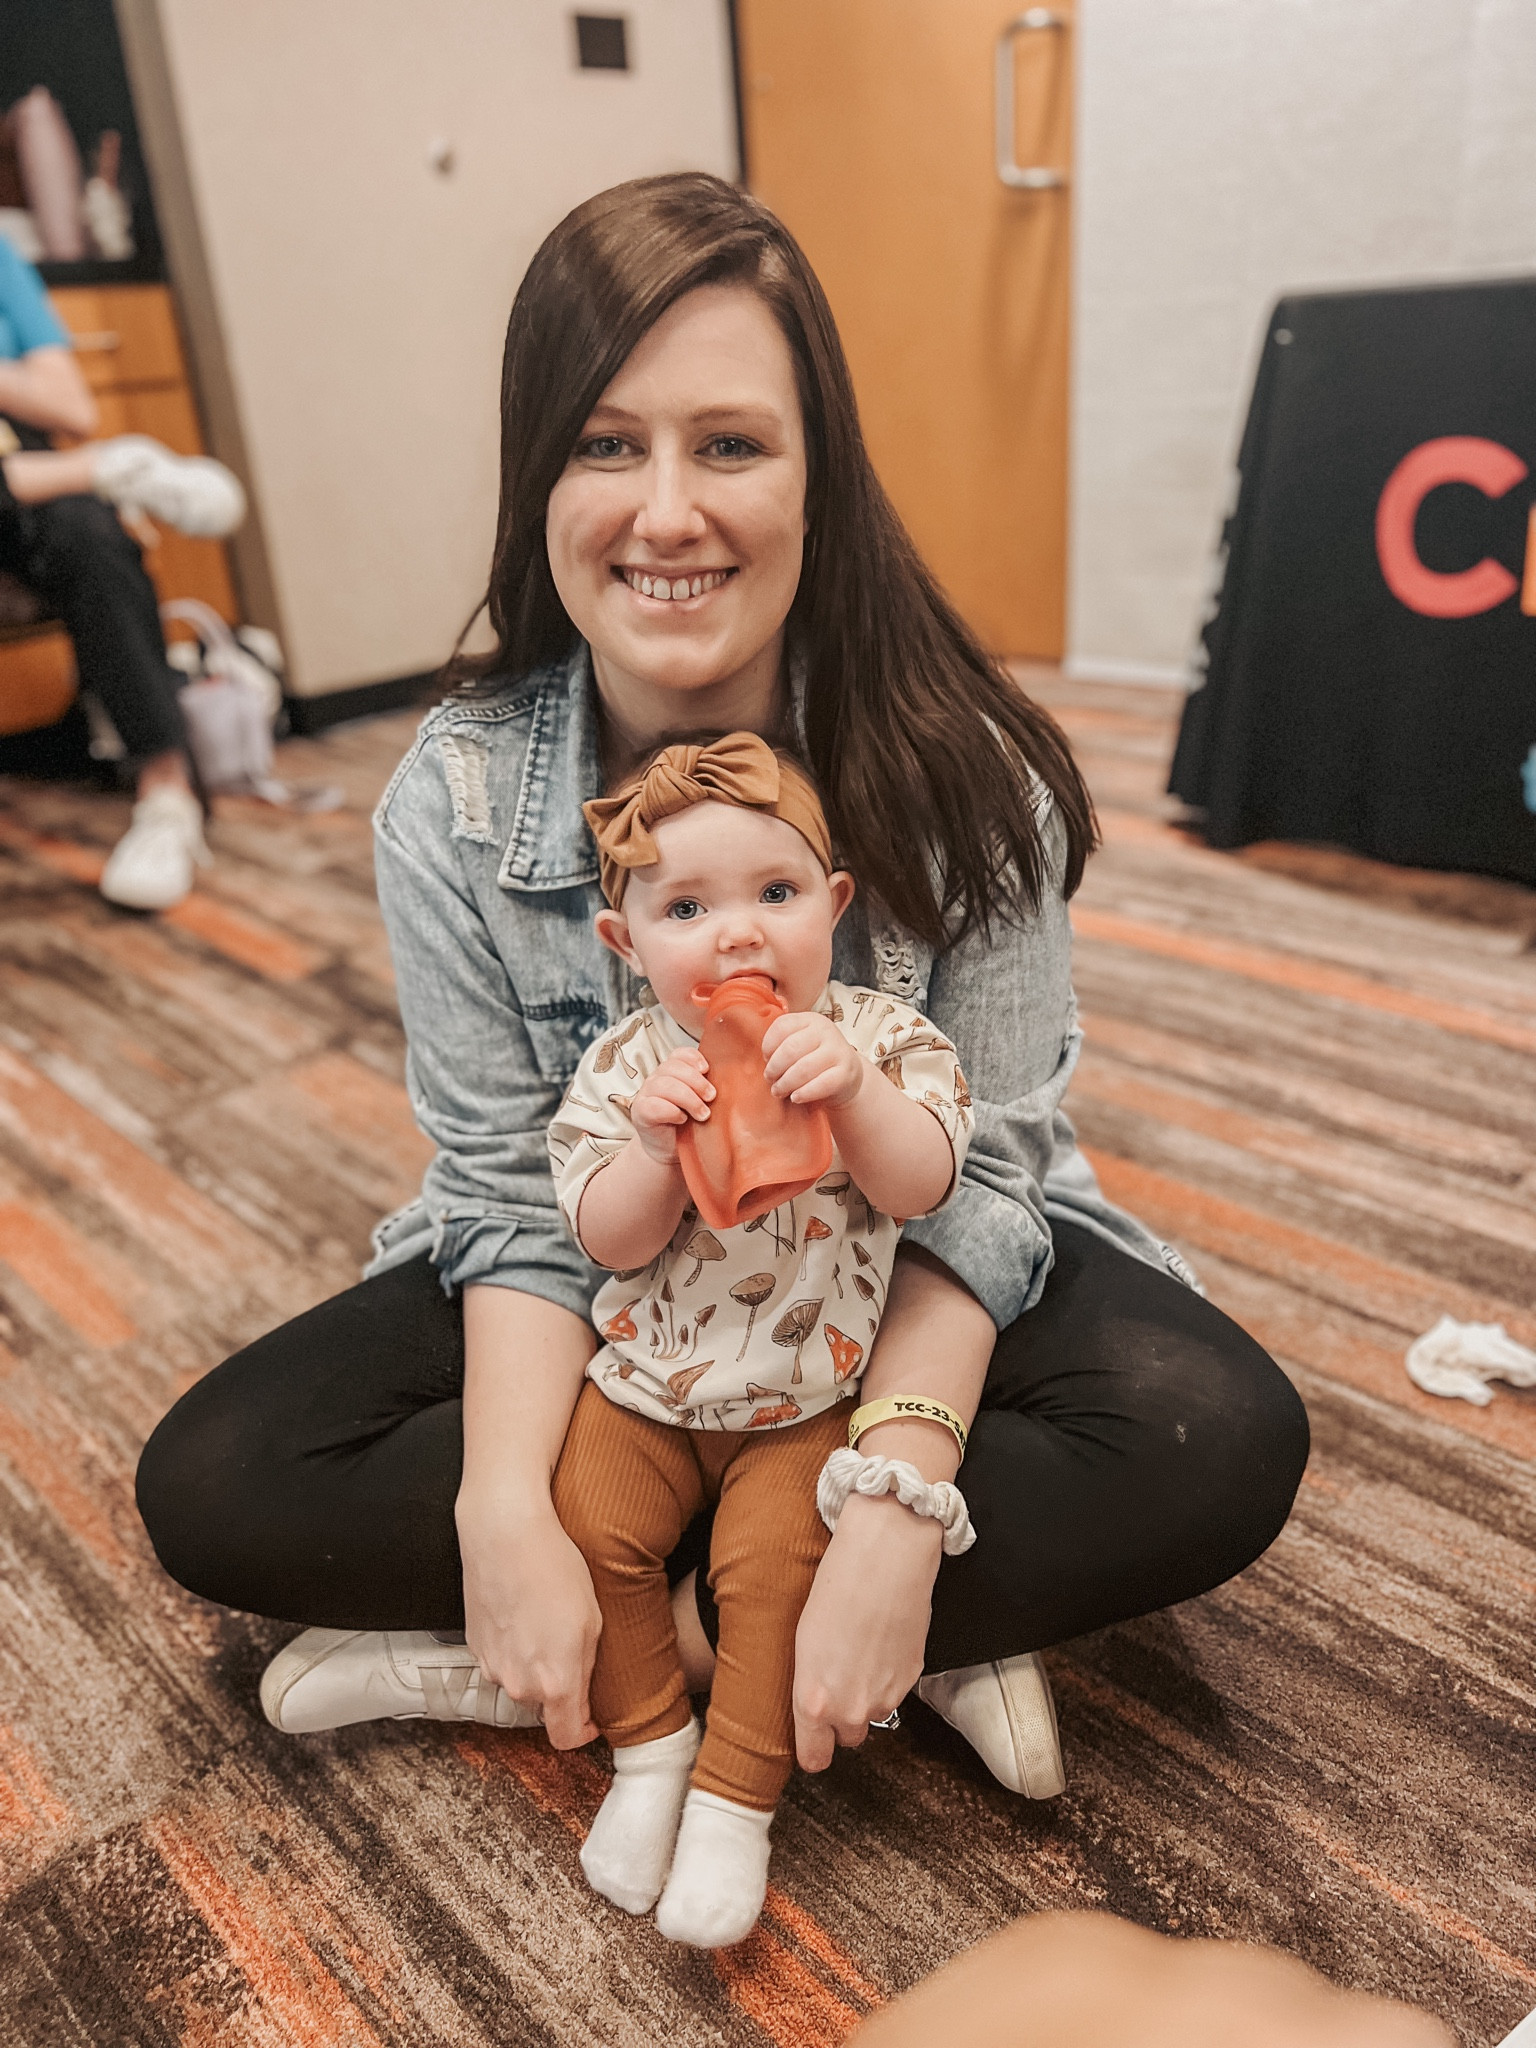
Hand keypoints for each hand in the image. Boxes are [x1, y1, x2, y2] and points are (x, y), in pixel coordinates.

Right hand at [457, 1495, 601, 1748]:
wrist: (503, 1533)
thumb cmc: (552, 1567)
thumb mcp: (592, 1619)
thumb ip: (587, 1669)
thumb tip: (583, 1697)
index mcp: (554, 1681)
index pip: (566, 1738)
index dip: (582, 1733)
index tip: (591, 1719)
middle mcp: (519, 1683)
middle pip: (543, 1706)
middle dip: (559, 1685)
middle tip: (571, 1645)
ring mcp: (491, 1666)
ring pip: (520, 1681)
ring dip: (533, 1665)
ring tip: (544, 1621)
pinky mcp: (474, 1646)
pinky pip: (500, 1659)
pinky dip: (513, 1647)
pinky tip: (522, 1612)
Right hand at [630, 1047, 713, 1164]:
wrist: (669, 1150)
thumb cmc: (689, 1126)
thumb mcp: (701, 1103)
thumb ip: (709, 1090)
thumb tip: (734, 1081)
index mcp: (672, 1072)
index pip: (679, 1054)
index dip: (693, 1058)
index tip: (707, 1070)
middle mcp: (656, 1079)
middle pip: (672, 1067)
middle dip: (696, 1081)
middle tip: (711, 1097)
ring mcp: (646, 1095)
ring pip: (664, 1085)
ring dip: (688, 1098)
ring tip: (702, 1114)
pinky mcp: (640, 1113)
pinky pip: (653, 1105)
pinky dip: (671, 1111)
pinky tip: (682, 1119)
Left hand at [762, 1010, 865, 1107]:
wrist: (846, 1075)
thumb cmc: (814, 1060)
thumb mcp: (801, 1043)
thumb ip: (782, 1043)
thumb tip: (754, 1055)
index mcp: (810, 1019)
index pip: (782, 1026)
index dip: (768, 1045)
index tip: (766, 1060)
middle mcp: (826, 1030)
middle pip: (791, 1048)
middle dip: (775, 1068)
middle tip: (770, 1080)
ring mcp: (838, 1050)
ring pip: (804, 1068)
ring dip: (786, 1083)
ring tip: (779, 1091)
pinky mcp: (847, 1072)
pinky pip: (822, 1084)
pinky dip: (804, 1093)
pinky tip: (796, 1097)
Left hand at [793, 1490, 941, 1769]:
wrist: (886, 1557)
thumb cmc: (838, 1587)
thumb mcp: (803, 1641)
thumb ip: (810, 1686)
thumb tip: (816, 1703)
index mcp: (815, 1700)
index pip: (814, 1758)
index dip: (813, 1748)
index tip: (812, 1737)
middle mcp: (852, 1708)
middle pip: (846, 1737)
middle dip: (841, 1717)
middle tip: (836, 1678)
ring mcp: (886, 1697)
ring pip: (872, 1714)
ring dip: (866, 1695)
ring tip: (859, 1651)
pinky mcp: (912, 1679)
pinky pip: (894, 1692)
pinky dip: (888, 1676)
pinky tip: (880, 1643)